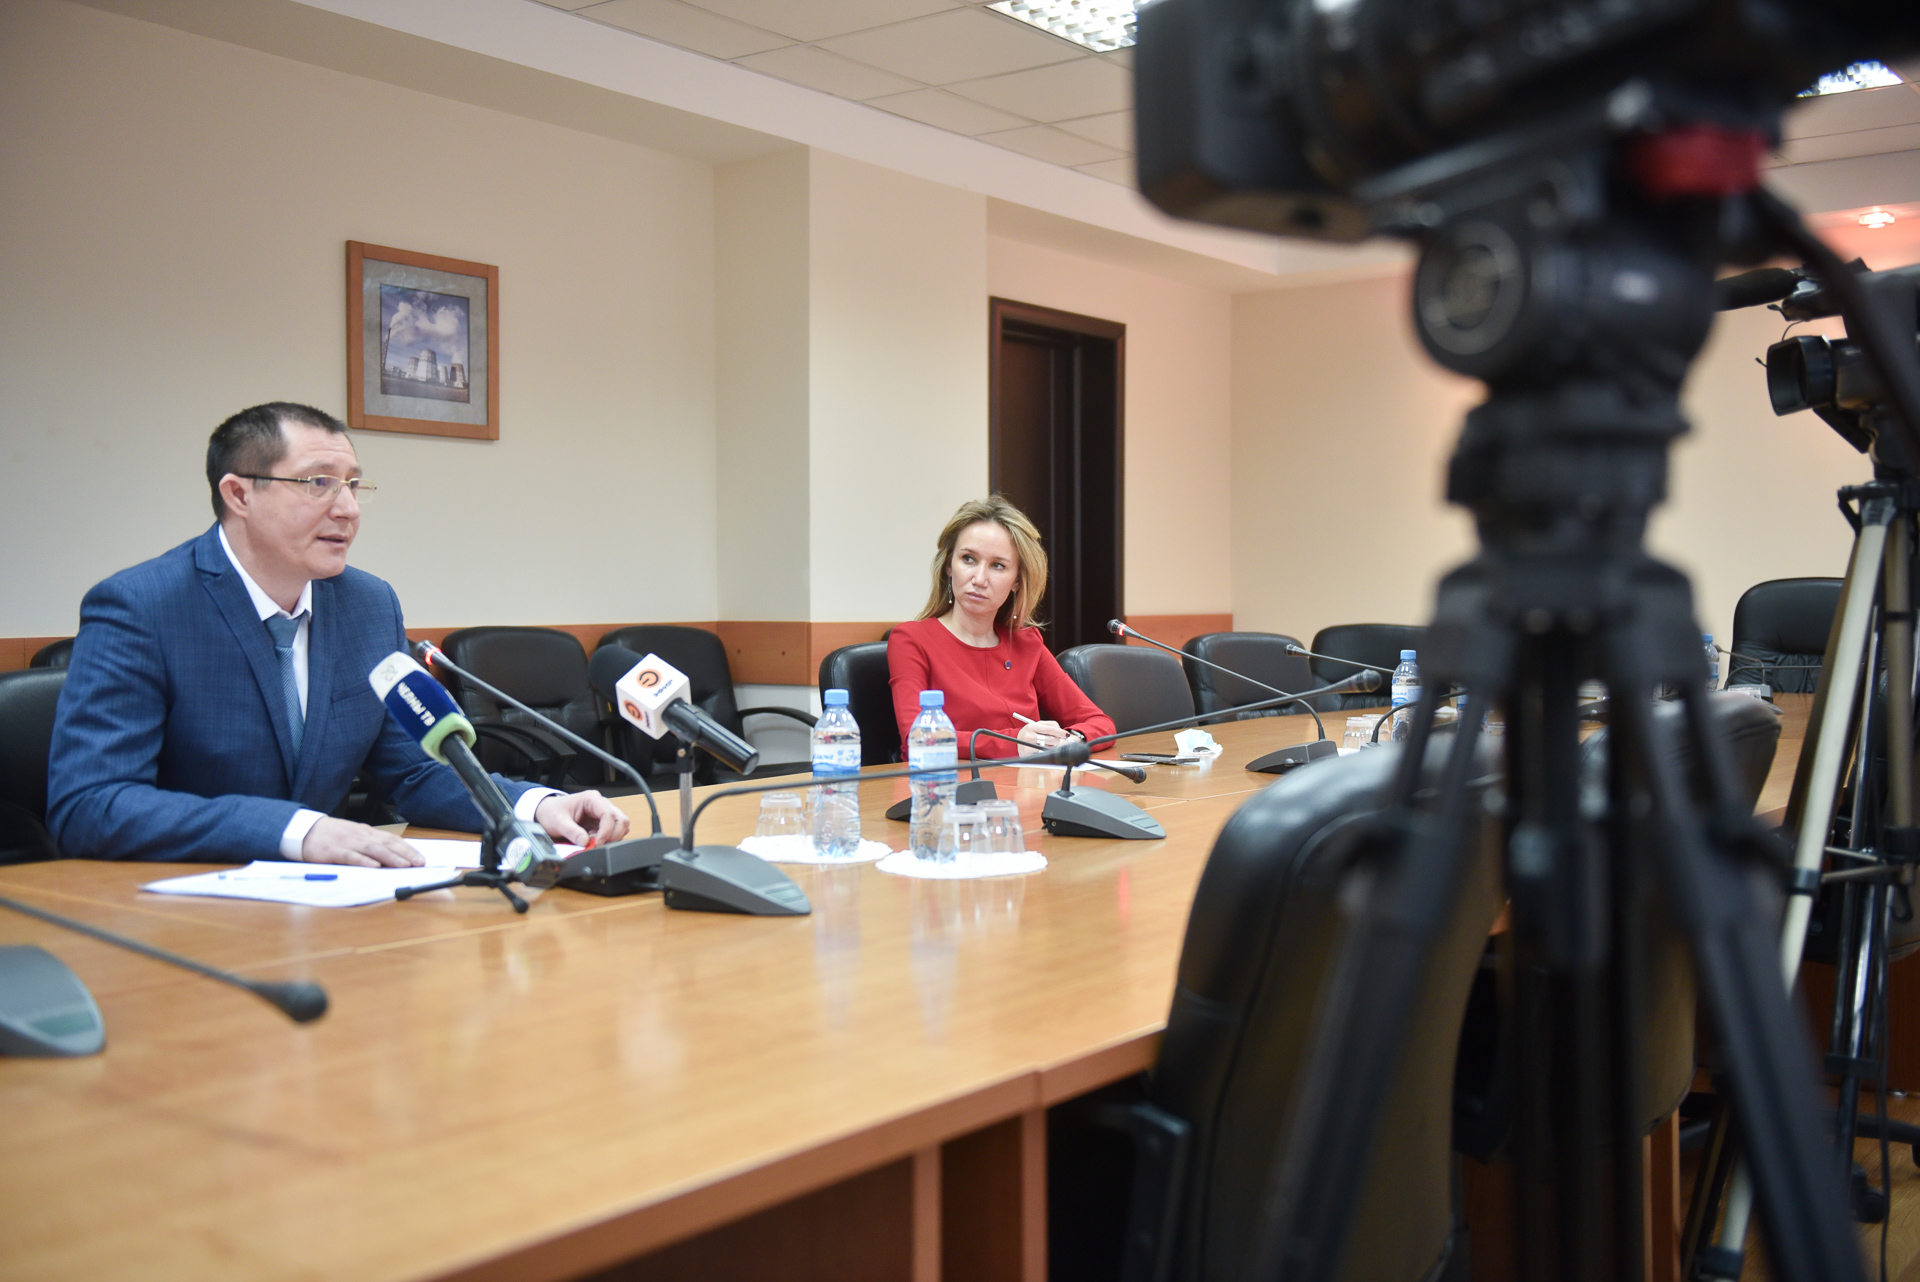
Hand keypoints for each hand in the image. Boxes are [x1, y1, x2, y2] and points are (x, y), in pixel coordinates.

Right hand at [299, 817, 423, 866]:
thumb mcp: (356, 836)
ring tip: (404, 866)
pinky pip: (352, 857)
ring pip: (374, 850)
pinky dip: (364, 861)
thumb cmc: (333, 835)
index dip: (408, 849)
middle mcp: (362, 836)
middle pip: (387, 844)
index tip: (420, 858)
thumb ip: (371, 844)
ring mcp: (349, 843)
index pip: (393, 840)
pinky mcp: (335, 851)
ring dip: (391, 858)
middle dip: (405, 854)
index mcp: (368, 833)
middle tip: (419, 863)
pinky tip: (374, 866)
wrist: (306, 830)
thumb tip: (392, 855)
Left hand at [534, 791, 631, 845]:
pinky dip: (608, 839)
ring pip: (621, 826)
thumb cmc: (553, 812)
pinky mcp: (602, 823)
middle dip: (614, 835)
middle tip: (599, 845)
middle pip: (621, 820)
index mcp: (592, 799)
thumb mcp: (558, 822)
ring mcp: (603, 814)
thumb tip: (585, 842)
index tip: (597, 843)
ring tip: (595, 842)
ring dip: (612, 837)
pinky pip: (613, 832)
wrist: (547, 812)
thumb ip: (571, 832)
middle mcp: (601, 804)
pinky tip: (594, 841)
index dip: (606, 831)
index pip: (608, 814)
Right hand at [1019, 719, 1071, 749]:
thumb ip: (1049, 726)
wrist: (1016, 743)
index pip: (1050, 729)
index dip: (1060, 732)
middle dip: (1056, 740)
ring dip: (1051, 746)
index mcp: (1032, 726)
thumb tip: (1063, 733)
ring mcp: (1029, 746)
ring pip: (1050, 747)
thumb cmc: (1030, 734)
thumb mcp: (1037, 726)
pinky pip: (1044, 753)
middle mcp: (1029, 735)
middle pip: (1052, 739)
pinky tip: (1040, 749)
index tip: (1066, 735)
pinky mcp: (1029, 754)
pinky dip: (1046, 751)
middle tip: (1054, 740)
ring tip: (1044, 744)